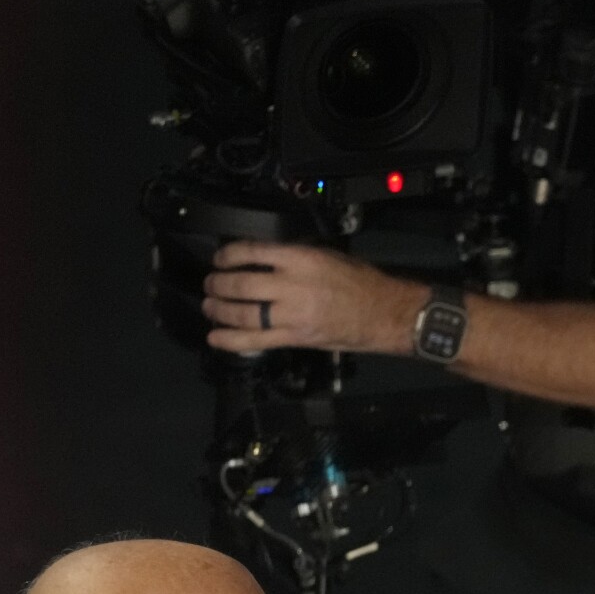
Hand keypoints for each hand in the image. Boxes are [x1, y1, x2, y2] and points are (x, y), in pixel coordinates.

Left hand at [202, 241, 424, 356]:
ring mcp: (292, 316)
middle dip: (218, 284)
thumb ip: (293, 257)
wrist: (383, 313)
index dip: (228, 255)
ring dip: (220, 310)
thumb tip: (263, 257)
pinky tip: (215, 337)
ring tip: (210, 306)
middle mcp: (293, 287)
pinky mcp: (295, 338)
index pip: (252, 252)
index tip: (220, 258)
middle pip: (241, 285)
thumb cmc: (360, 282)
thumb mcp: (326, 255)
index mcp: (301, 260)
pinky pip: (256, 341)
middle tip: (211, 284)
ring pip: (243, 314)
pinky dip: (231, 340)